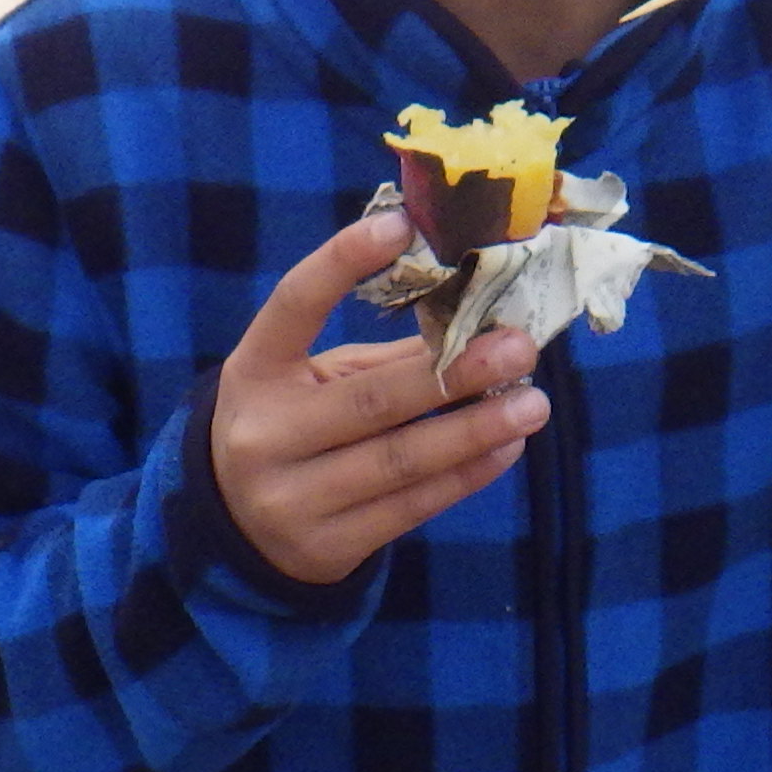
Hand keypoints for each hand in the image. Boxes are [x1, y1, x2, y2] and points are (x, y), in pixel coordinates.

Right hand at [210, 210, 547, 585]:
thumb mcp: (313, 380)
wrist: (238, 528)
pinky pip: (412, 506)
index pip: (293, 305)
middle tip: (520, 347)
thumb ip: (382, 356)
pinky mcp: (327, 547)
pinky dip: (467, 474)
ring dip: (475, 429)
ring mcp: (293, 497)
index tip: (400, 224)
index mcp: (253, 371)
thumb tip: (478, 324)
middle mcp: (265, 434)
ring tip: (533, 403)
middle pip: (371, 400)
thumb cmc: (294, 426)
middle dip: (453, 372)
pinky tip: (507, 446)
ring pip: (400, 460)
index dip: (341, 262)